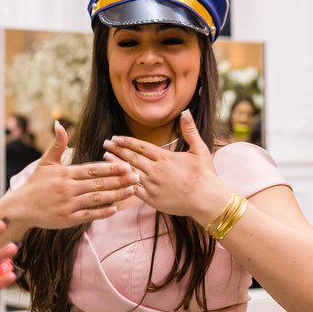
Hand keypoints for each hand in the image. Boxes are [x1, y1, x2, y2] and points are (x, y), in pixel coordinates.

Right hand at [7, 121, 138, 229]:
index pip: (92, 170)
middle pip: (98, 184)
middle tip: (137, 176)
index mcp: (65, 174)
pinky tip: (116, 208)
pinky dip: (102, 212)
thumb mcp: (45, 162)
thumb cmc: (35, 184)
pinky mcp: (67, 219)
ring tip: (132, 190)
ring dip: (116, 195)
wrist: (20, 208)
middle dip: (119, 180)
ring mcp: (68, 205)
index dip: (110, 167)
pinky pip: (88, 215)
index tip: (126, 165)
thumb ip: (57, 144)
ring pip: (96, 199)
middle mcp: (68, 189)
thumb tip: (59, 124)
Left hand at [102, 109, 228, 219]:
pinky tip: (115, 180)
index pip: (140, 147)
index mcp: (165, 157)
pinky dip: (123, 184)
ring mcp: (152, 185)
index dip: (126, 142)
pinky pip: (133, 190)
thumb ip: (190, 130)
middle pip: (131, 157)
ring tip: (105, 158)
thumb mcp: (199, 149)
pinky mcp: (152, 199)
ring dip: (116, 165)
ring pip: (129, 173)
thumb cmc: (205, 175)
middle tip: (106, 144)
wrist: (206, 200)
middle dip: (117, 150)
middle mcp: (155, 170)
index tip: (115, 138)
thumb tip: (186, 111)